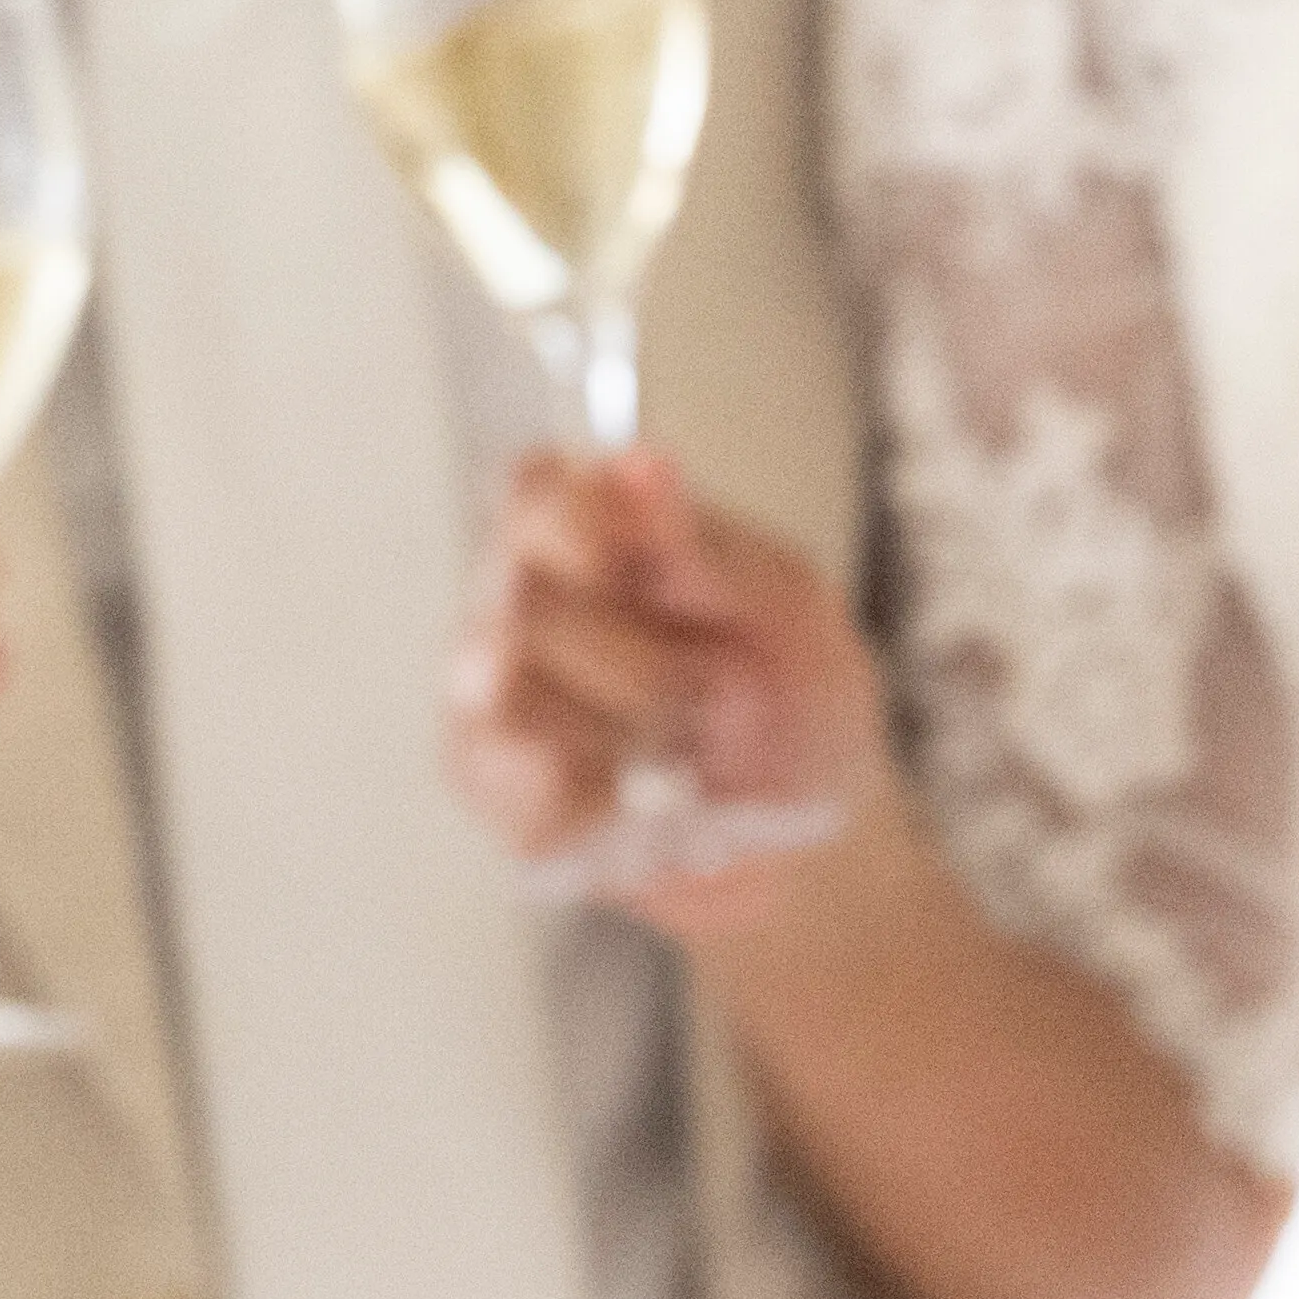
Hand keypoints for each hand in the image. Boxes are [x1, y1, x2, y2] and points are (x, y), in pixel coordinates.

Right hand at [450, 447, 873, 935]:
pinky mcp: (490, 781)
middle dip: (636, 658)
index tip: (625, 563)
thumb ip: (708, 548)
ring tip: (683, 747)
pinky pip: (508, 776)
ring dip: (621, 725)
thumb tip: (640, 461)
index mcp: (602, 531)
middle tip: (711, 688)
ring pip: (501, 687)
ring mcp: (494, 691)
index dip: (570, 520)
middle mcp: (527, 598)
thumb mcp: (791, 614)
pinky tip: (638, 796)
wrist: (808, 837)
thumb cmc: (799, 702)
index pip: (534, 489)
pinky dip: (590, 791)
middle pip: (516, 594)